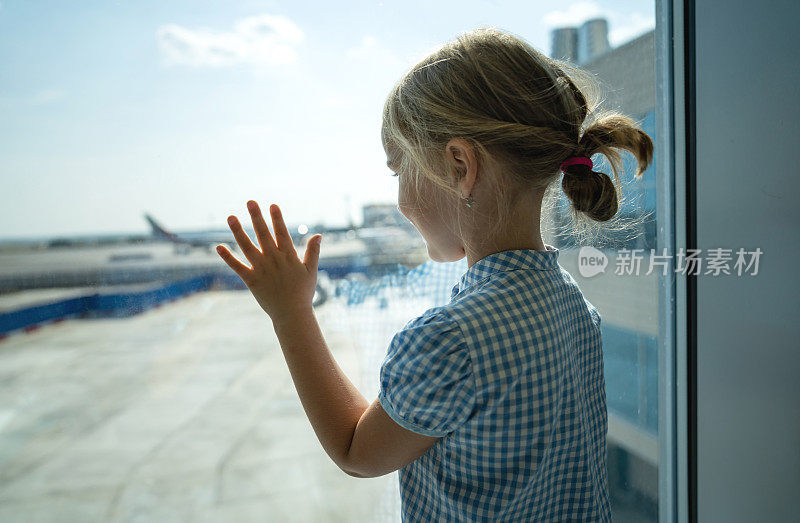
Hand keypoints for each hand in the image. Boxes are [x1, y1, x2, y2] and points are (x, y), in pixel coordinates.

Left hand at [217, 200, 321, 325]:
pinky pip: (237, 266)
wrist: (292, 313)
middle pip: (263, 234)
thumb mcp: (311, 270)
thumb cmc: (303, 292)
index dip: (277, 218)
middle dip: (256, 217)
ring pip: (247, 246)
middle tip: (250, 202)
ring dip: (238, 231)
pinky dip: (227, 257)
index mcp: (288, 256)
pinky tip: (218, 246)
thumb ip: (313, 252)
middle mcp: (273, 259)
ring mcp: (261, 269)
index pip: (281, 232)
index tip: (272, 205)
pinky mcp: (251, 280)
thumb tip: (318, 235)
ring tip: (230, 217)